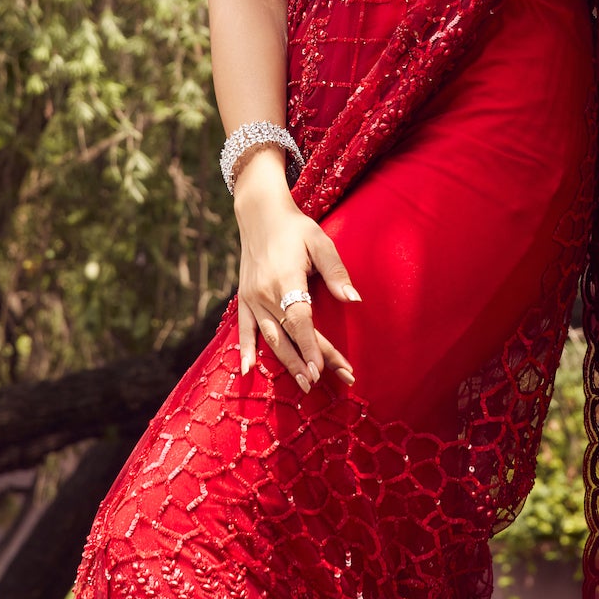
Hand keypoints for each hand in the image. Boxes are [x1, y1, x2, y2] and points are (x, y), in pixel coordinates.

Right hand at [234, 158, 359, 392]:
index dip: (312, 347)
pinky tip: (248, 371)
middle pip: (289, 335)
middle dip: (307, 362)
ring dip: (286, 362)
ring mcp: (252, 297)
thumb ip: (336, 272)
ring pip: (270, 337)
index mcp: (286, 279)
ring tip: (304, 384)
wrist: (260, 214)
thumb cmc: (296, 228)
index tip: (323, 370)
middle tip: (324, 384)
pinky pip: (244, 328)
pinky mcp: (244, 297)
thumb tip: (354, 300)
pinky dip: (246, 350)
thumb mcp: (320, 242)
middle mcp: (265, 293)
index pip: (301, 321)